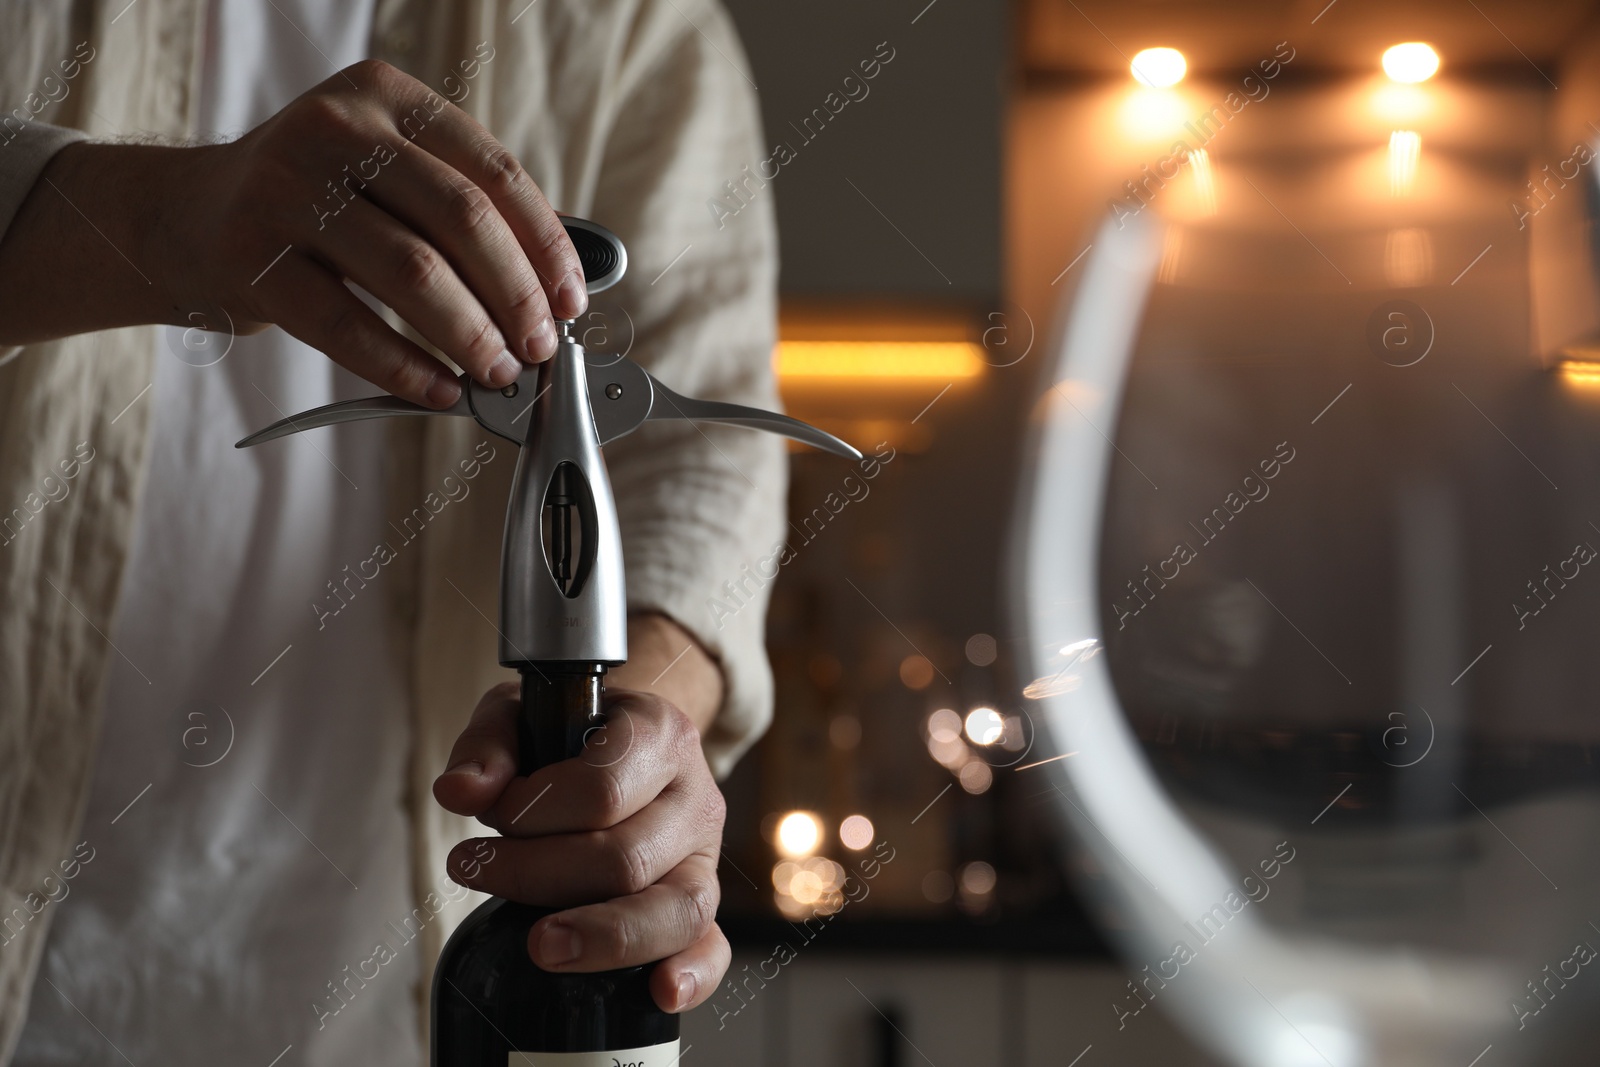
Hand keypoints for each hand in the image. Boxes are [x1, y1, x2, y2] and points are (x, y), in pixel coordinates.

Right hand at [0, 60, 585, 406]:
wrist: (182, 217)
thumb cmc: (315, 206)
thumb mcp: (385, 175)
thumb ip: (463, 213)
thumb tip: (555, 293)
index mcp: (387, 99)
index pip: (493, 172)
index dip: (544, 246)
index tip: (571, 302)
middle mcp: (335, 129)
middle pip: (461, 220)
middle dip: (516, 295)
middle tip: (538, 347)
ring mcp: (285, 188)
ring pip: (412, 272)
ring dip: (470, 334)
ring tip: (497, 372)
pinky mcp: (248, 257)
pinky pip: (347, 325)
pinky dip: (406, 367)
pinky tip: (440, 390)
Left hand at [433, 682, 729, 1013]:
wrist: (625, 738)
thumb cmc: (570, 730)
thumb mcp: (523, 714)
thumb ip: (487, 745)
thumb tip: (459, 792)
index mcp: (659, 734)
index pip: (602, 790)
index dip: (533, 812)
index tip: (493, 813)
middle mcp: (693, 796)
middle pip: (626, 858)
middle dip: (537, 875)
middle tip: (478, 868)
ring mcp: (703, 854)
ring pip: (676, 909)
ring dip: (601, 935)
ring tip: (540, 945)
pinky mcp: (701, 900)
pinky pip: (711, 945)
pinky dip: (692, 973)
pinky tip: (660, 992)